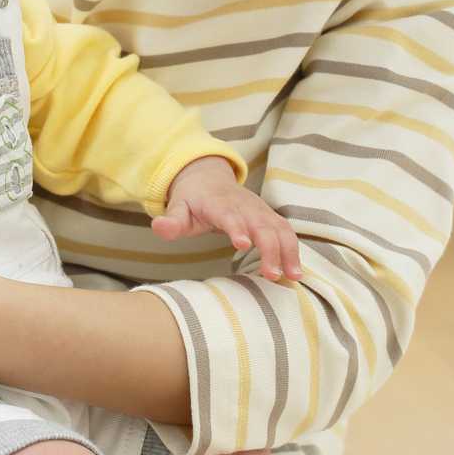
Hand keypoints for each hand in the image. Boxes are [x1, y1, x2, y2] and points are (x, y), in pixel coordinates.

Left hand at [152, 156, 303, 282]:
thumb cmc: (192, 199)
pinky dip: (294, 250)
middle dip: (270, 249)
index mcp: (219, 204)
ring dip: (289, 251)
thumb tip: (158, 227)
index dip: (237, 228)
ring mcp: (260, 210)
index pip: (229, 215)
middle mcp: (244, 206)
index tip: (243, 245)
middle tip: (272, 275)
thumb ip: (171, 221)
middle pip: (262, 225)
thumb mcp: (177, 208)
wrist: (208, 177)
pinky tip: (296, 272)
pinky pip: (286, 232)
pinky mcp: (270, 217)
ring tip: (293, 277)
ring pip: (280, 228)